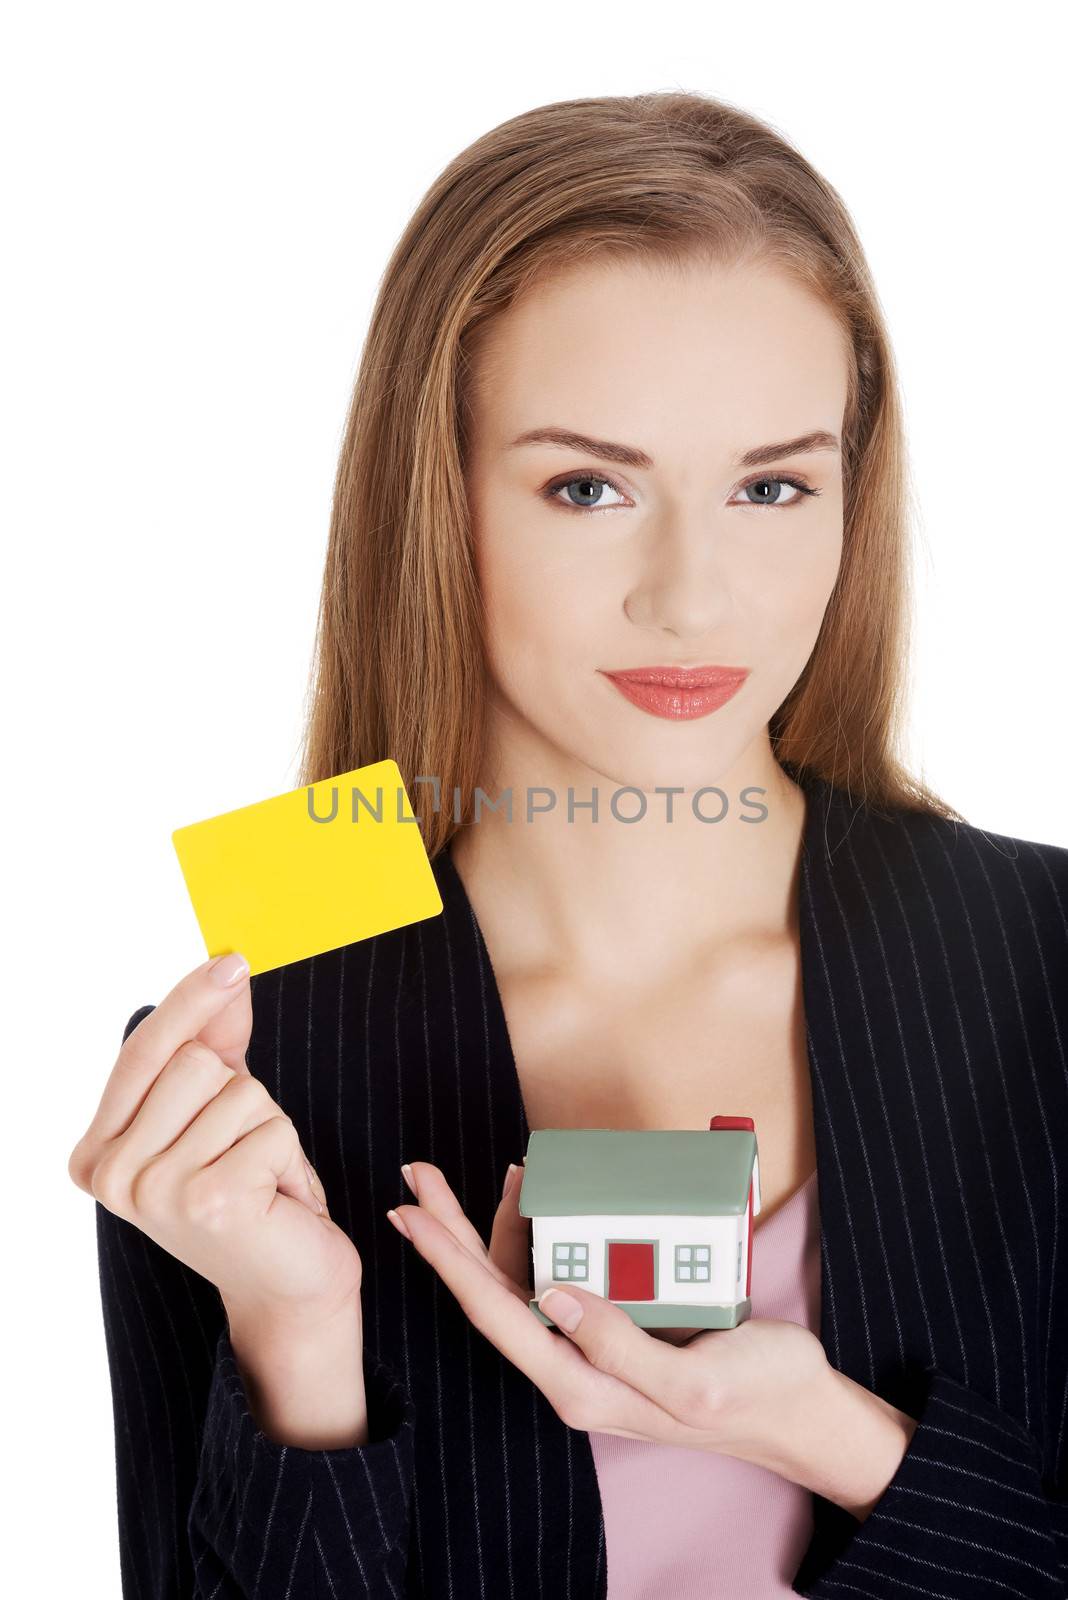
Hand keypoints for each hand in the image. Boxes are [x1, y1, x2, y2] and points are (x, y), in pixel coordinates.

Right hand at [68, 954, 361, 1332]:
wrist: (288, 1284)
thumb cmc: (251, 1193)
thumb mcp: (221, 1111)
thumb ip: (214, 1041)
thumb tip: (226, 970)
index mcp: (97, 1151)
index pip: (143, 1050)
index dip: (190, 1001)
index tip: (233, 961)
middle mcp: (112, 1175)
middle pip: (196, 1063)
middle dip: (243, 1096)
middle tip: (244, 1155)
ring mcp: (155, 1192)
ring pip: (241, 1092)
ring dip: (271, 1130)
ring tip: (261, 1179)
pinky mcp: (209, 1202)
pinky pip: (273, 1129)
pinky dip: (291, 1160)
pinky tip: (276, 1201)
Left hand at [387, 1161, 832, 1470]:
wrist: (800, 1410)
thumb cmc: (755, 1395)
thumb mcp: (694, 1382)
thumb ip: (619, 1346)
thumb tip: (554, 1292)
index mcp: (581, 1385)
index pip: (494, 1314)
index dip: (446, 1261)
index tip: (409, 1214)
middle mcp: (572, 1365)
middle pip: (491, 1291)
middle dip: (449, 1232)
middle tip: (416, 1175)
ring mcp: (589, 1344)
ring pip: (521, 1278)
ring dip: (496, 1224)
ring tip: (494, 1168)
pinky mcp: (614, 1325)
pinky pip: (561, 1271)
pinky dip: (544, 1230)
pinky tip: (543, 1199)